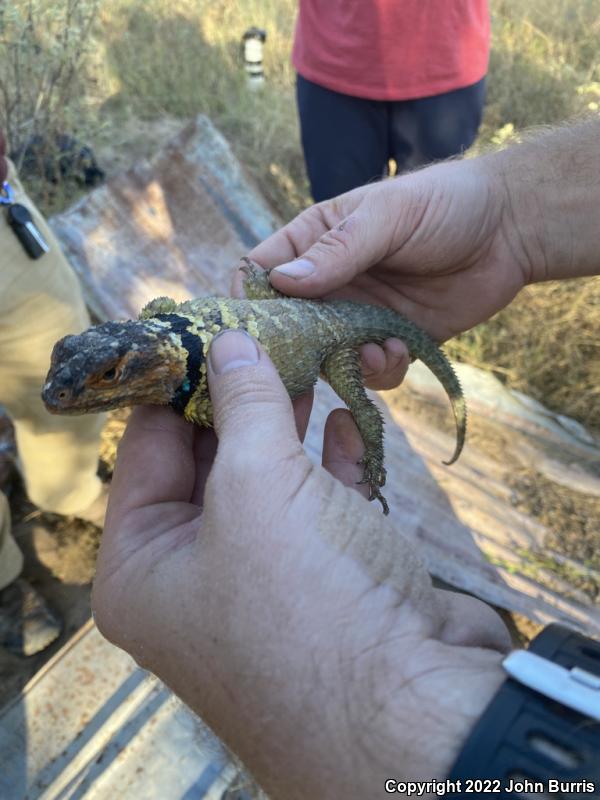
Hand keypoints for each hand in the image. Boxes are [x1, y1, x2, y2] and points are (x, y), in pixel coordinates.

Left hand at [93, 330, 509, 799]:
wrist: (414, 709)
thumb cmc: (305, 599)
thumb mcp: (257, 487)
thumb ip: (242, 405)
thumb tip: (227, 339)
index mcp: (143, 567)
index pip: (147, 448)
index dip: (177, 380)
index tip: (207, 323)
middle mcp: (194, 579)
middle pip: (210, 462)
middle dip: (243, 397)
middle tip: (266, 332)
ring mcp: (264, 582)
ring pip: (271, 481)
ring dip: (293, 424)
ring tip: (310, 357)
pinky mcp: (325, 583)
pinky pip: (318, 508)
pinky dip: (333, 464)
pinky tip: (349, 419)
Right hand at [235, 158, 526, 389]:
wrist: (509, 230)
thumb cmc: (444, 204)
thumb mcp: (387, 216)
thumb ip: (337, 250)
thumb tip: (280, 282)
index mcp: (314, 242)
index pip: (259, 273)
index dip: (249, 302)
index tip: (256, 329)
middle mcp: (329, 284)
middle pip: (288, 327)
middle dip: (299, 348)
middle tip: (320, 355)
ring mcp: (358, 315)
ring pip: (327, 357)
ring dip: (345, 362)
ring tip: (376, 348)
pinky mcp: (390, 341)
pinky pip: (369, 372)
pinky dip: (378, 370)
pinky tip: (399, 349)